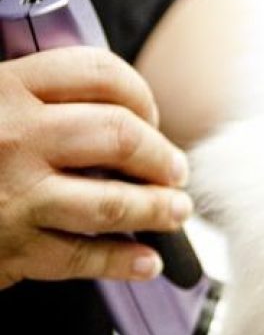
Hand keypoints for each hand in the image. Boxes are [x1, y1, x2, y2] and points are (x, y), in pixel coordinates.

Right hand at [0, 47, 191, 287]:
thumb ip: (32, 98)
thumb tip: (111, 108)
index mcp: (4, 89)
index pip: (98, 72)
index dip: (140, 92)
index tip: (151, 114)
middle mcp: (14, 137)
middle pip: (121, 135)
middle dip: (162, 155)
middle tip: (175, 169)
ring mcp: (14, 196)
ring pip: (113, 201)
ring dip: (158, 209)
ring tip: (175, 211)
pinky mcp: (11, 249)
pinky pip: (85, 257)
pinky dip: (125, 261)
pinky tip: (146, 261)